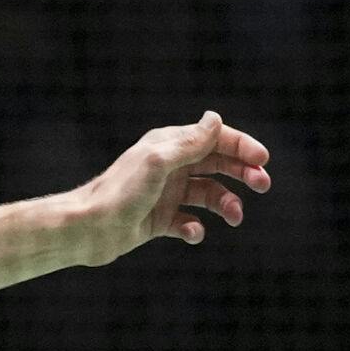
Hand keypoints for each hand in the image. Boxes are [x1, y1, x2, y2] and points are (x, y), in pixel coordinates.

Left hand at [71, 111, 271, 266]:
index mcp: (168, 146)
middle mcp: (169, 167)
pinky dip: (196, 228)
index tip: (262, 160)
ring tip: (234, 217)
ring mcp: (165, 194)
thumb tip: (215, 118)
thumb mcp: (158, 163)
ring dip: (226, 204)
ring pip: (208, 195)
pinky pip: (189, 223)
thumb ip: (189, 143)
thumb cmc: (119, 193)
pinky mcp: (159, 220)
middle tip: (262, 185)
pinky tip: (192, 232)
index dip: (241, 146)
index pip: (213, 139)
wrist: (87, 229)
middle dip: (243, 173)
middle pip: (216, 164)